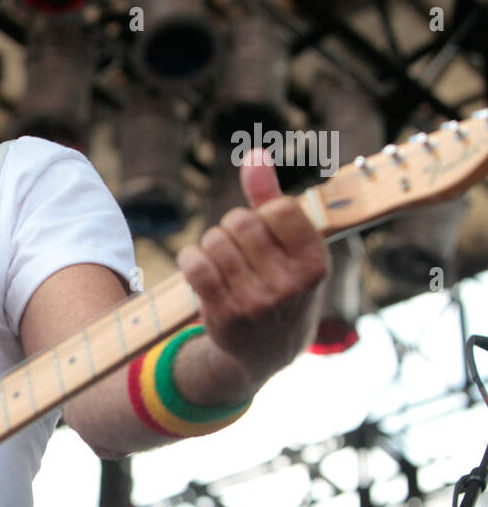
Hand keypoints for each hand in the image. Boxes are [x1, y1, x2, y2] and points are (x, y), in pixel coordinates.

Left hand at [175, 147, 329, 395]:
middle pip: (240, 221)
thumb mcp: (292, 248)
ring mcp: (256, 303)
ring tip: (224, 264)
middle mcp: (291, 285)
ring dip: (211, 245)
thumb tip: (255, 153)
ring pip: (214, 241)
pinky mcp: (223, 315)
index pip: (279, 209)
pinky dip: (190, 259)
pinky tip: (199, 268)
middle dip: (232, 228)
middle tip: (239, 250)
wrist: (264, 353)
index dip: (262, 213)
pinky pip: (194, 265)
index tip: (264, 231)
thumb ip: (272, 198)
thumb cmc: (281, 288)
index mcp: (316, 263)